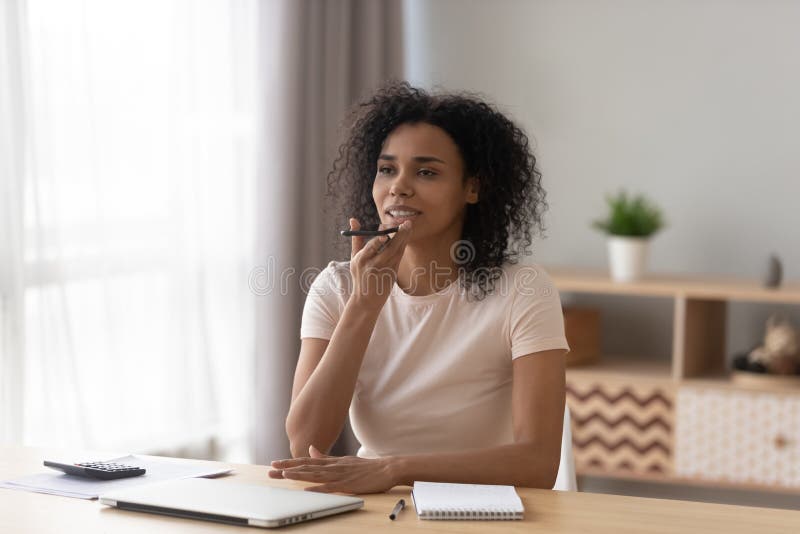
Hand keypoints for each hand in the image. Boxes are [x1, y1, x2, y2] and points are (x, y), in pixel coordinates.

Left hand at [269, 445, 398, 493]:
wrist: (386, 468)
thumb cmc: (366, 467)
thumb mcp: (343, 460)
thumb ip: (326, 457)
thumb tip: (311, 450)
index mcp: (331, 461)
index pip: (307, 461)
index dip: (290, 462)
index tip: (275, 463)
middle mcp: (333, 466)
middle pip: (307, 466)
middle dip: (288, 468)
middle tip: (272, 469)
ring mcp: (340, 474)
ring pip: (315, 475)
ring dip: (299, 475)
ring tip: (284, 475)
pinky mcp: (348, 484)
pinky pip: (330, 487)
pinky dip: (318, 488)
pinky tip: (307, 489)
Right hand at [347, 218, 411, 310]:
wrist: (366, 299)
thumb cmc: (360, 275)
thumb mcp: (354, 257)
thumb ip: (357, 238)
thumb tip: (353, 219)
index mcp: (360, 260)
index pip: (370, 248)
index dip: (378, 241)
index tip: (385, 232)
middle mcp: (372, 265)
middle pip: (388, 249)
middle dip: (398, 235)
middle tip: (405, 224)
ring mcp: (384, 270)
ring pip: (396, 252)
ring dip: (404, 238)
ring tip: (408, 226)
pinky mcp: (392, 273)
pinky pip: (399, 257)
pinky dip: (402, 246)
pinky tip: (406, 236)